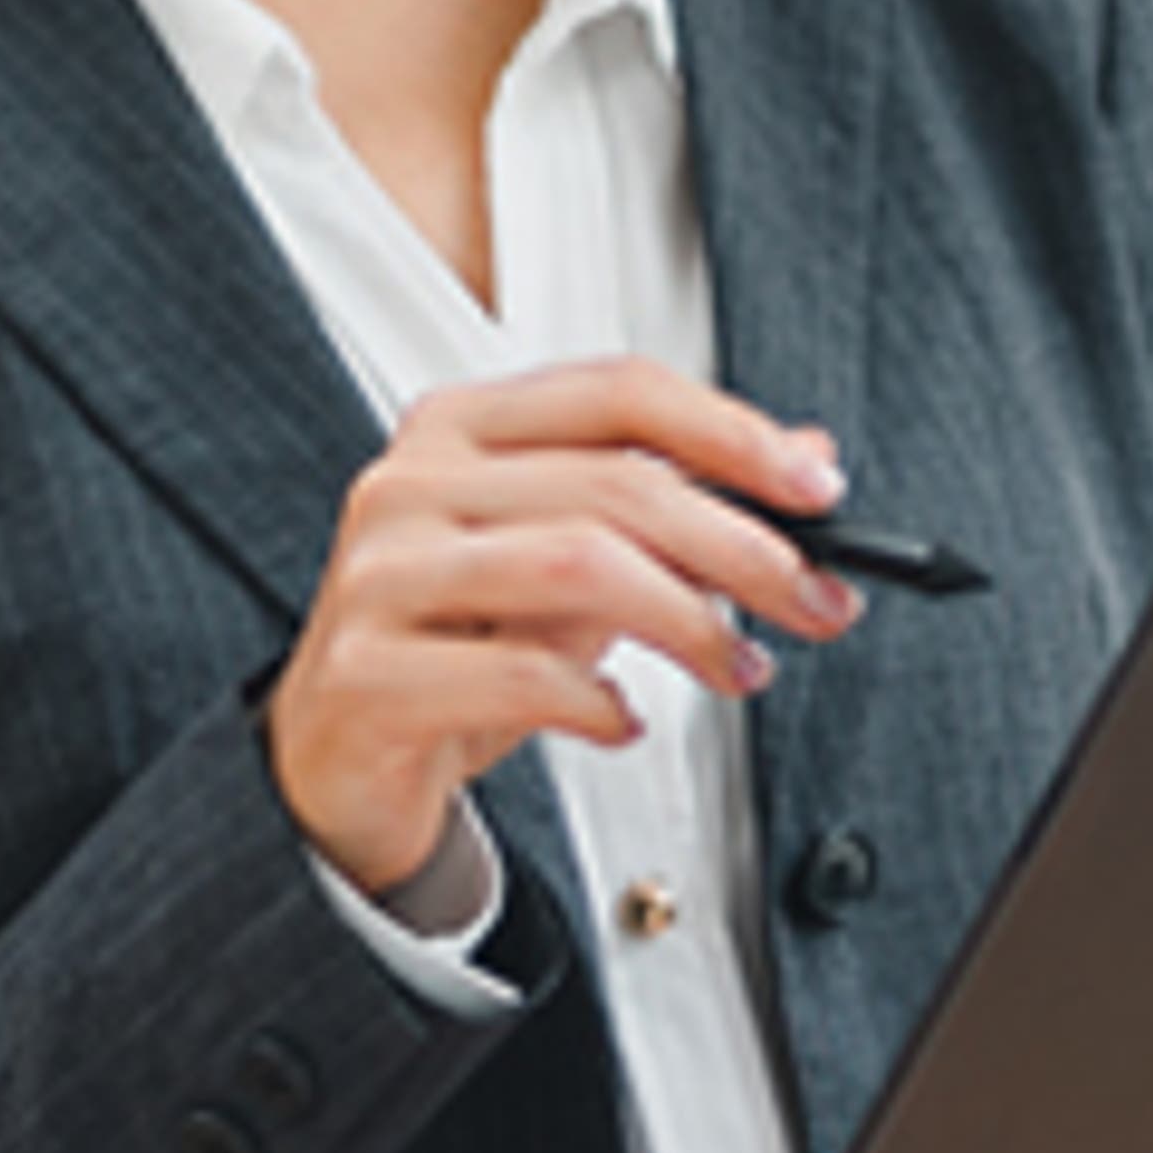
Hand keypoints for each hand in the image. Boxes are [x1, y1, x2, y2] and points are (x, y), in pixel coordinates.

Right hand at [265, 358, 862, 898]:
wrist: (336, 761)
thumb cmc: (455, 651)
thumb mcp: (575, 566)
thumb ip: (677, 506)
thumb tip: (807, 456)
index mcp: (460, 427)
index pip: (619, 391)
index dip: (733, 431)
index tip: (817, 487)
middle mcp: (410, 482)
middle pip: (615, 485)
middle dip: (742, 548)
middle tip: (816, 601)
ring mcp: (380, 573)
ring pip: (576, 564)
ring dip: (690, 623)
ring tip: (738, 667)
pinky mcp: (366, 670)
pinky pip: (518, 674)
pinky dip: (598, 701)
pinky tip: (624, 718)